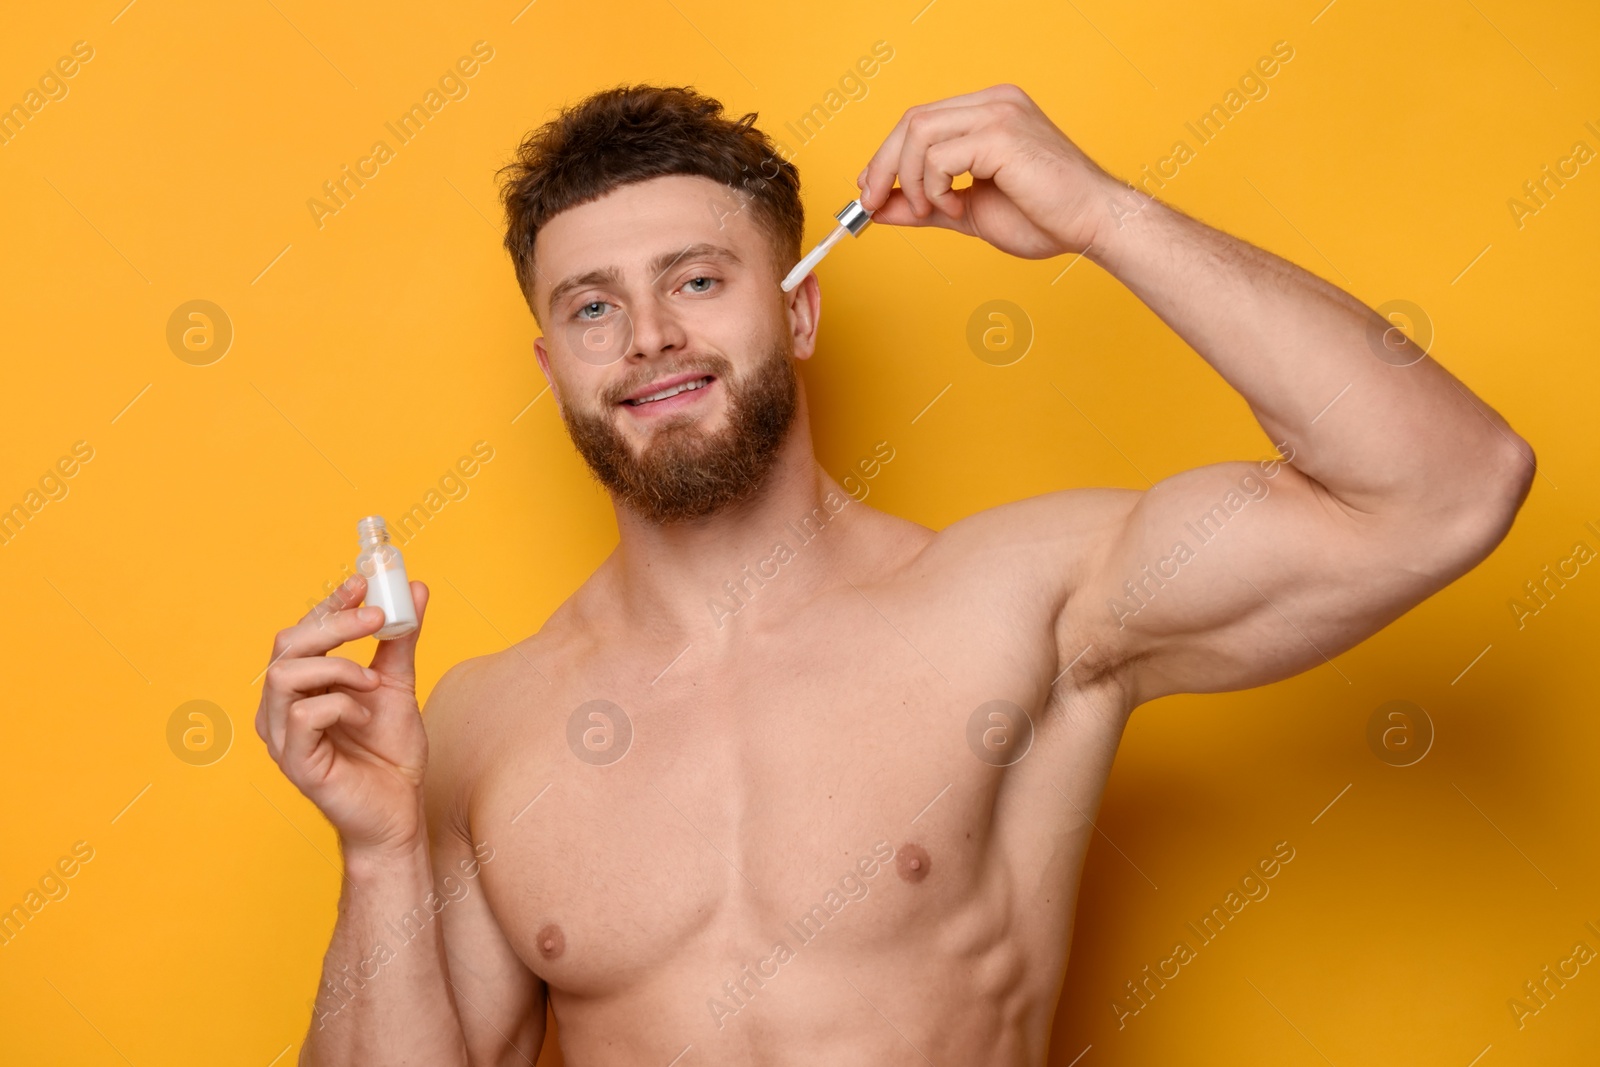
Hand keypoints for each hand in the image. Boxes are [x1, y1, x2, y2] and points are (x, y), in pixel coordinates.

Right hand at [256, 574, 431, 856]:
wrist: (399, 811)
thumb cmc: (390, 753)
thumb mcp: (399, 685)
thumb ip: (400, 641)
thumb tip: (415, 590)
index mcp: (302, 686)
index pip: (302, 631)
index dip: (328, 603)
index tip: (363, 582)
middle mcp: (282, 707)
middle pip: (286, 645)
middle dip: (333, 623)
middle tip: (377, 619)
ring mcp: (282, 736)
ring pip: (285, 674)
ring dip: (337, 666)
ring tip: (371, 681)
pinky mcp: (295, 762)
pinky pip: (302, 715)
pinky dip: (339, 705)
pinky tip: (364, 716)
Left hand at [856, 83, 1120, 258]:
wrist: (1092, 225)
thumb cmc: (1045, 218)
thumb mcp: (969, 211)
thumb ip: (925, 206)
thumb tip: (878, 209)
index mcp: (990, 111)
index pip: (921, 120)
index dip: (888, 154)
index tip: (870, 189)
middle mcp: (993, 101)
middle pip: (911, 120)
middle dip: (883, 165)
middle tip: (871, 204)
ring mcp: (998, 112)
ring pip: (918, 133)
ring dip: (910, 180)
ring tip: (933, 211)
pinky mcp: (1000, 134)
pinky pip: (938, 157)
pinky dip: (934, 189)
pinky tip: (960, 209)